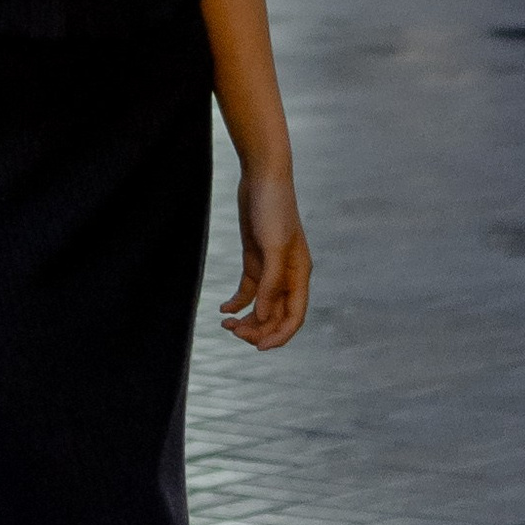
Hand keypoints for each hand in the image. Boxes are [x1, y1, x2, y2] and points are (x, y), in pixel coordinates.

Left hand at [220, 166, 309, 350]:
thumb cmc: (273, 208)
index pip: (295, 316)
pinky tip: (224, 310)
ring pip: (262, 306)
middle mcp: (288, 275)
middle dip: (258, 329)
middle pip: (276, 315)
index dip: (280, 335)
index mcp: (300, 274)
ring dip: (247, 319)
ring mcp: (271, 268)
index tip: (258, 347)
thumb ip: (270, 282)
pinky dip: (237, 303)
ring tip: (225, 325)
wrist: (262, 177)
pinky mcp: (255, 259)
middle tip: (234, 333)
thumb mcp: (272, 246)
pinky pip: (248, 291)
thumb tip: (262, 314)